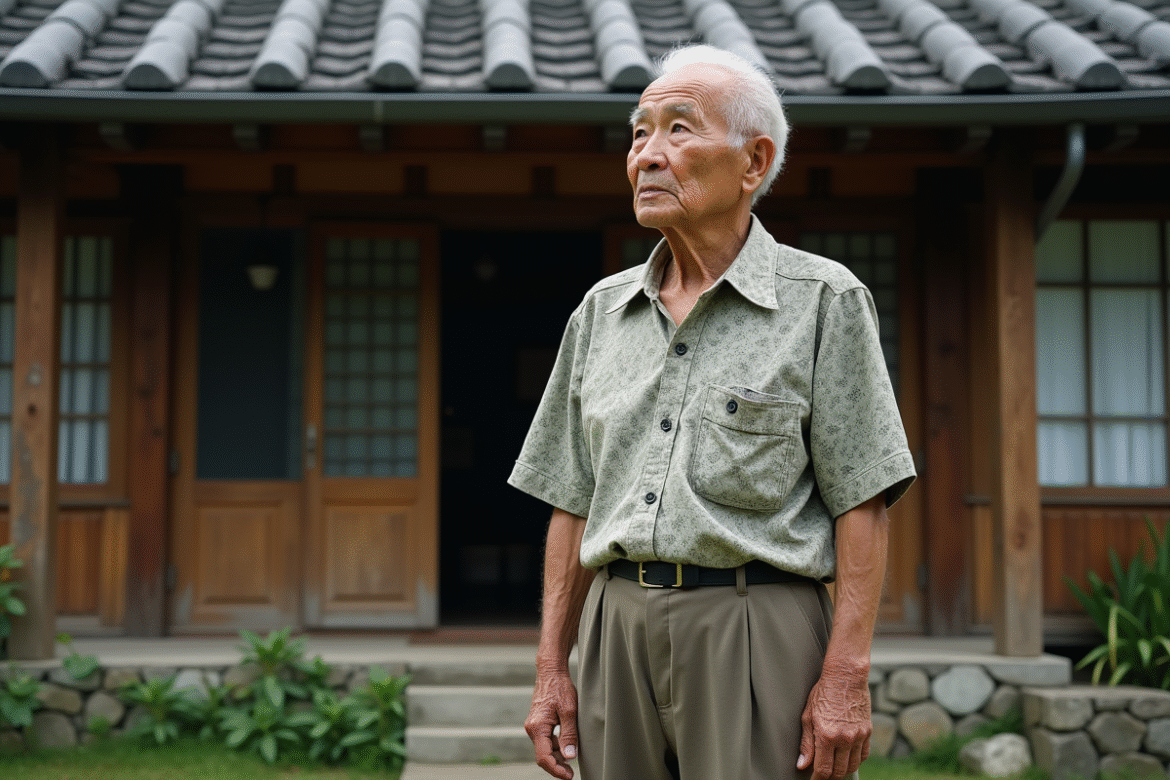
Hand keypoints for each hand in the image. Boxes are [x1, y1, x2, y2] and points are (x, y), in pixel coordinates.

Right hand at [525, 667, 579, 779]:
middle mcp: (532, 728)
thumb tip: (569, 756)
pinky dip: (555, 747)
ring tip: (572, 760)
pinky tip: (567, 747)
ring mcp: (534, 726)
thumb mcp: (569, 711)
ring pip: (545, 749)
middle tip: (572, 773)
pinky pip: (546, 740)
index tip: (569, 776)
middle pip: (543, 755)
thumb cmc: (559, 688)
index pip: (544, 757)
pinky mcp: (538, 723)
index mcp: (537, 727)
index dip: (556, 770)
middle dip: (557, 766)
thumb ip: (569, 734)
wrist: (551, 672)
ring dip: (557, 757)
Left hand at [796, 661, 871, 779]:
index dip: (817, 779)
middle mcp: (844, 738)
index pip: (823, 769)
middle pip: (838, 771)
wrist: (846, 677)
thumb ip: (806, 743)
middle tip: (822, 775)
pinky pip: (863, 755)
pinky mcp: (867, 732)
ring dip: (842, 770)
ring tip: (833, 767)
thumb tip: (802, 765)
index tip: (813, 779)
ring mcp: (858, 736)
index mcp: (827, 735)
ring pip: (852, 766)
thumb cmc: (823, 693)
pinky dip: (855, 760)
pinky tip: (847, 758)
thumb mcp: (808, 716)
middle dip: (829, 777)